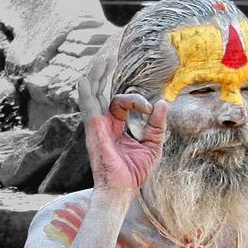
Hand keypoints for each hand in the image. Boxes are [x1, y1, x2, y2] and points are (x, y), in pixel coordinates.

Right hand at [77, 37, 167, 192]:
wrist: (122, 189)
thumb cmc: (134, 173)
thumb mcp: (153, 145)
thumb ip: (157, 125)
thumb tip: (162, 103)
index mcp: (115, 127)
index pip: (124, 103)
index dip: (138, 101)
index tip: (150, 108)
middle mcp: (103, 124)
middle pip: (102, 94)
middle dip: (104, 75)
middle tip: (109, 58)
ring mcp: (97, 126)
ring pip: (93, 95)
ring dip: (96, 76)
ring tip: (100, 59)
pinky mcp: (94, 129)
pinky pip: (88, 106)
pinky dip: (86, 91)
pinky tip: (85, 78)